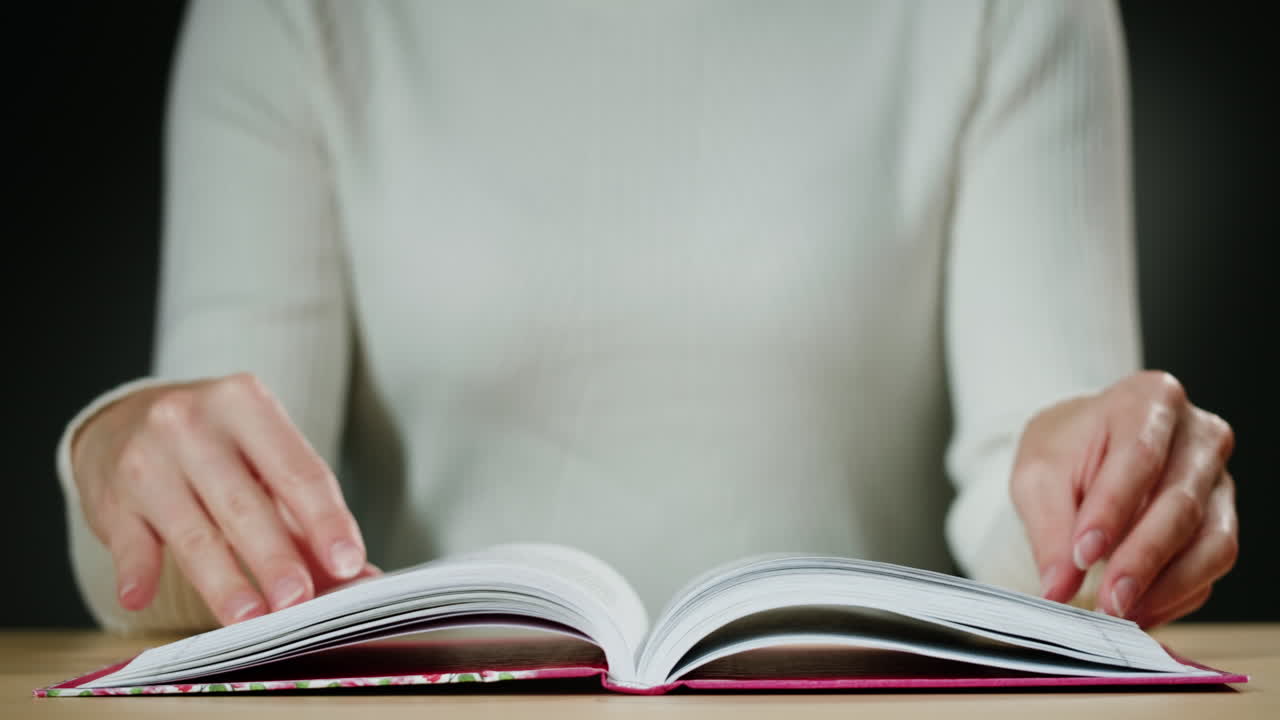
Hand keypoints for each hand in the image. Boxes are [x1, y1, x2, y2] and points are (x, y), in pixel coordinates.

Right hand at [71, 373, 375, 624]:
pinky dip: (136, 573)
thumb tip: (360, 578)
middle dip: (275, 557)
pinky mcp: (110, 497)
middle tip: (298, 601)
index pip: (298, 470)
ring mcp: (146, 459)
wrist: (122, 421)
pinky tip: (141, 599)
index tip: (349, 562)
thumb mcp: (262, 461)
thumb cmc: (213, 446)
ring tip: (248, 620)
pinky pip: (127, 543)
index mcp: (247, 404)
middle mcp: (192, 423)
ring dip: (222, 581)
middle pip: (245, 503)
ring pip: (193, 532)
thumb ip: (308, 520)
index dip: (326, 520)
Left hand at [1012, 371, 1236, 626]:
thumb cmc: (1064, 450)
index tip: (1083, 553)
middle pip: (1180, 503)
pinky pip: (1212, 564)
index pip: (1139, 458)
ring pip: (1211, 541)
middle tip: (1107, 599)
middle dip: (1141, 558)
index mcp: (1149, 400)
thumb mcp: (1038, 476)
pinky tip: (1139, 611)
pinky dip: (1177, 594)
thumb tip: (1058, 586)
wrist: (1083, 449)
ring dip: (1165, 585)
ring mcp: (1216, 479)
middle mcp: (1196, 435)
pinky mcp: (1221, 518)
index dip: (1113, 511)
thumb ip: (1049, 529)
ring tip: (1120, 611)